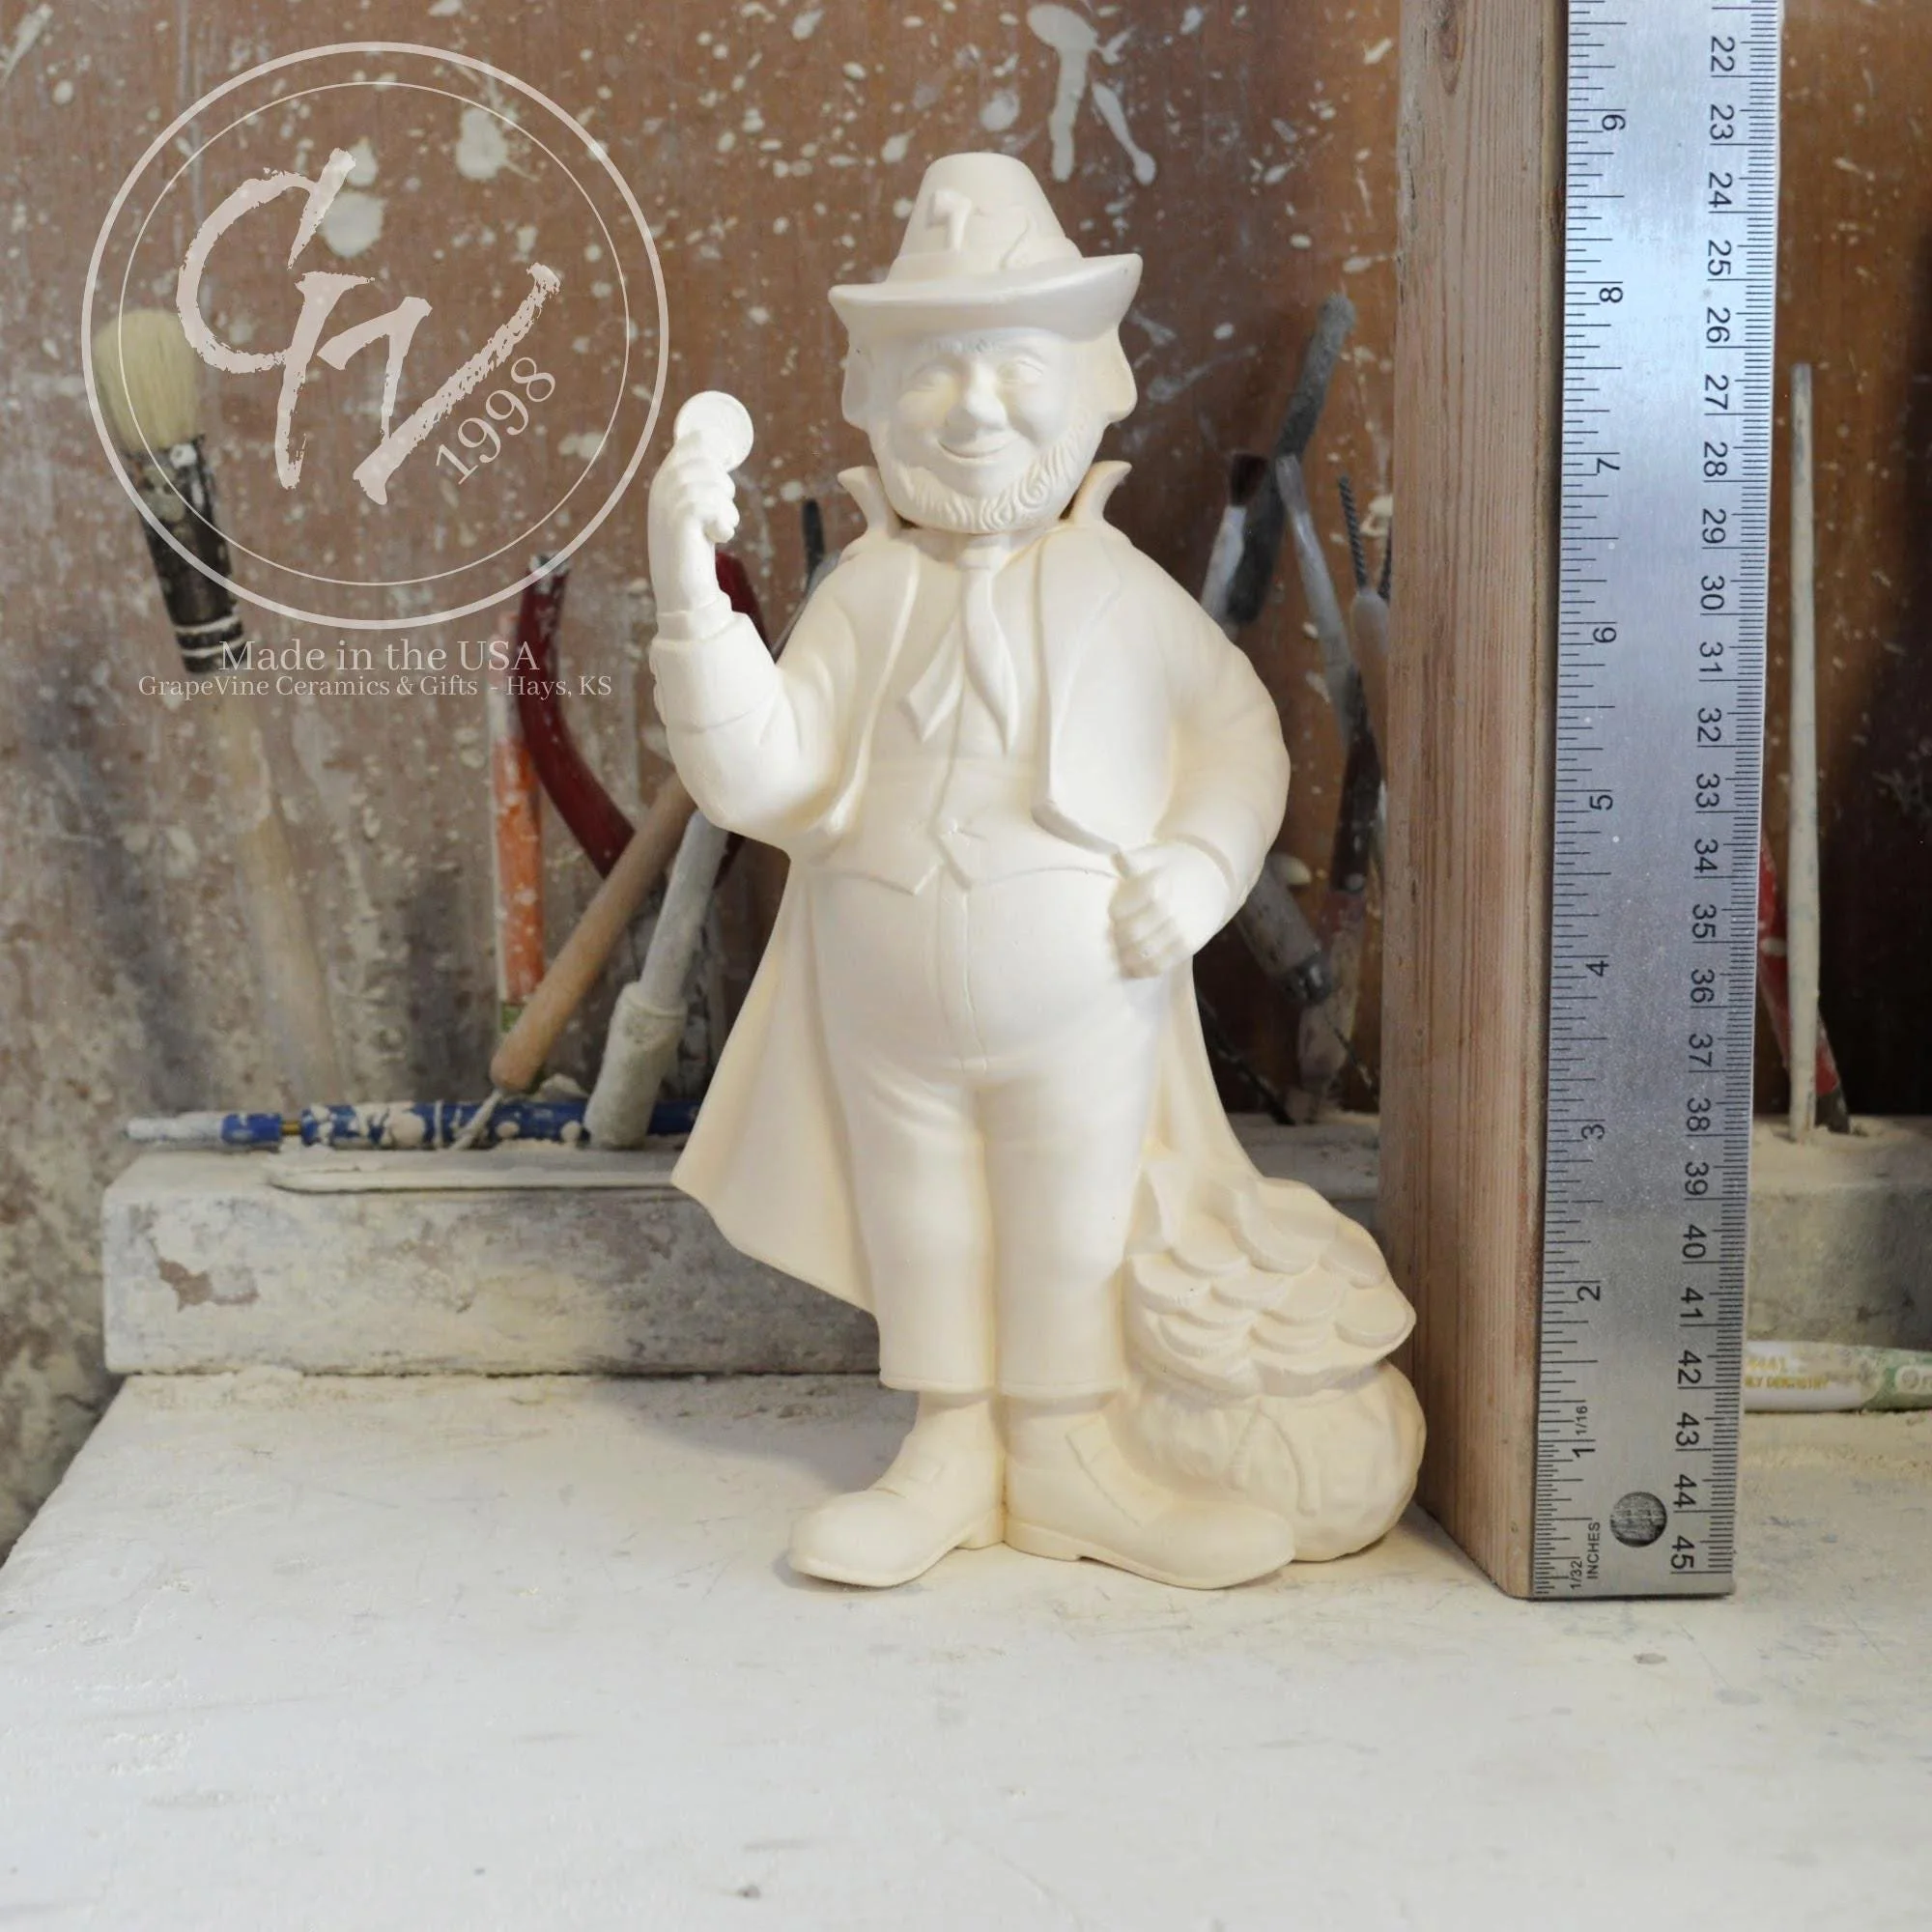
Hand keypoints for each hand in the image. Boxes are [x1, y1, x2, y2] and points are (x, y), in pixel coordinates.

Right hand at [648, 436, 740, 624]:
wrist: (682, 590)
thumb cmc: (692, 550)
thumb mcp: (692, 509)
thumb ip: (699, 482)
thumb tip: (723, 448)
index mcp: (664, 478)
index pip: (695, 441)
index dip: (718, 450)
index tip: (729, 470)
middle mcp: (662, 485)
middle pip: (710, 460)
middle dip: (725, 486)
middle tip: (719, 514)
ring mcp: (668, 502)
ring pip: (717, 484)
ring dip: (728, 509)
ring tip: (718, 530)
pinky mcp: (680, 520)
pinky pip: (715, 504)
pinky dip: (725, 523)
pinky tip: (718, 537)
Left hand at [1111, 842, 1231, 978]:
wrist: (1213, 875)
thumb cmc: (1177, 865)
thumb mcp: (1156, 855)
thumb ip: (1134, 860)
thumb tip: (1116, 858)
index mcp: (1154, 887)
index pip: (1119, 911)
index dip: (1115, 915)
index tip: (1115, 916)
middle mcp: (1167, 910)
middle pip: (1130, 934)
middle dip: (1118, 938)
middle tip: (1116, 938)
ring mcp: (1179, 930)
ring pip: (1143, 952)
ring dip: (1128, 957)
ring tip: (1123, 956)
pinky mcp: (1190, 944)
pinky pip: (1162, 964)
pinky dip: (1145, 970)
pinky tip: (1136, 969)